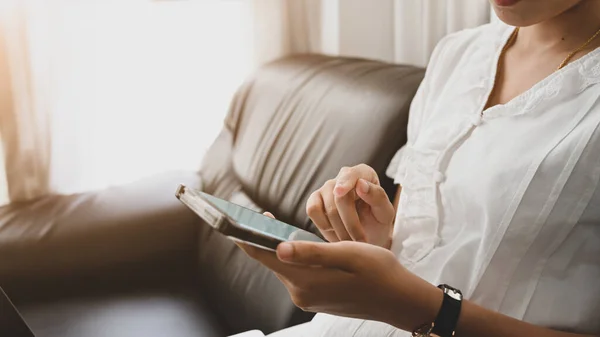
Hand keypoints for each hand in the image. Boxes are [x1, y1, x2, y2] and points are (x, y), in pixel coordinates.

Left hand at [237, 239, 441, 331]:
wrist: (399, 299)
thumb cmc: (378, 271)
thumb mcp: (347, 254)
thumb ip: (311, 252)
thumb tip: (278, 247)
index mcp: (305, 281)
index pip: (263, 256)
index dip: (246, 236)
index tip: (232, 219)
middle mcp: (301, 293)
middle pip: (271, 261)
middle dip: (263, 239)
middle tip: (263, 216)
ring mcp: (308, 299)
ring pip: (284, 267)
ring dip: (281, 248)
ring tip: (281, 228)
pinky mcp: (316, 298)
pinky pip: (296, 274)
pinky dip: (294, 258)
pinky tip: (301, 246)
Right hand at [306, 164, 394, 247]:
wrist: (367, 236)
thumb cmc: (377, 222)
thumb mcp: (385, 212)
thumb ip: (378, 196)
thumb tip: (360, 184)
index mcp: (363, 174)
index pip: (351, 174)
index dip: (345, 182)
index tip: (339, 192)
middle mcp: (342, 177)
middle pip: (340, 198)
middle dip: (351, 223)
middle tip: (361, 241)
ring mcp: (326, 188)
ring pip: (328, 208)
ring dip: (340, 229)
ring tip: (351, 240)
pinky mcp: (314, 201)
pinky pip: (312, 210)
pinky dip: (324, 225)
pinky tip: (336, 232)